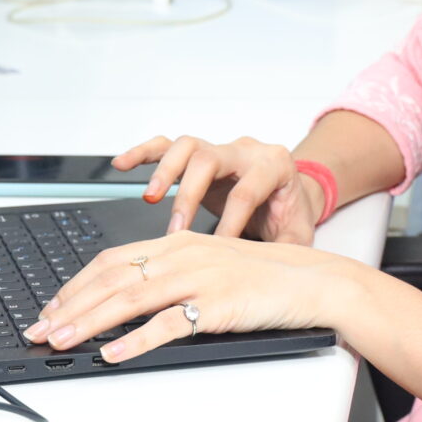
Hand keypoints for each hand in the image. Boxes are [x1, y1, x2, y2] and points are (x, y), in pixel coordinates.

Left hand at [21, 229, 354, 364]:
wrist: (312, 280)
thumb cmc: (264, 278)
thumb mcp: (209, 266)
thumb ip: (171, 276)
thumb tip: (129, 303)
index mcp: (176, 243)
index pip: (111, 261)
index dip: (75, 285)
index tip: (51, 309)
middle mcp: (182, 254)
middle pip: (111, 278)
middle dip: (69, 306)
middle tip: (40, 330)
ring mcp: (199, 278)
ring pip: (129, 298)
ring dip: (88, 322)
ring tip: (61, 341)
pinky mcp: (218, 304)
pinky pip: (168, 323)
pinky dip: (135, 340)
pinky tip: (113, 354)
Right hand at [114, 134, 322, 242]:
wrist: (292, 192)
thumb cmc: (291, 214)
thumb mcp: (299, 235)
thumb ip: (286, 251)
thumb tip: (268, 275)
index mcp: (273, 166)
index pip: (246, 192)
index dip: (229, 222)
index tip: (217, 251)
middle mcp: (245, 151)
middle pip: (211, 160)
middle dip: (191, 196)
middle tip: (178, 230)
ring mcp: (220, 149)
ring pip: (187, 146)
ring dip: (165, 172)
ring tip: (150, 197)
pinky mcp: (199, 154)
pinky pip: (167, 146)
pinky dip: (144, 154)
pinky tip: (122, 165)